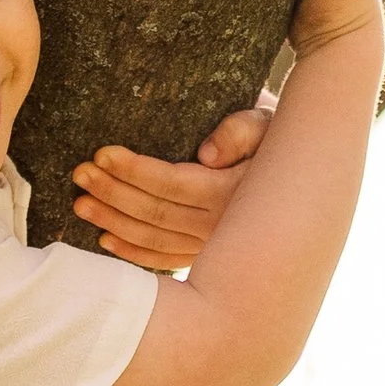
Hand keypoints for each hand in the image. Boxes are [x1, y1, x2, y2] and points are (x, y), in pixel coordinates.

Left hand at [71, 106, 271, 268]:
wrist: (304, 181)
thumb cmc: (280, 142)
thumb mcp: (268, 126)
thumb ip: (240, 133)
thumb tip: (207, 153)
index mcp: (230, 192)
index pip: (171, 183)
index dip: (134, 170)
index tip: (101, 154)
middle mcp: (218, 226)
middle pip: (154, 212)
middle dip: (113, 192)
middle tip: (80, 174)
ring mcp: (209, 245)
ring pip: (153, 239)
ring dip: (113, 221)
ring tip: (81, 203)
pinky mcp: (204, 254)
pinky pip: (164, 259)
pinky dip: (132, 254)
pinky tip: (104, 241)